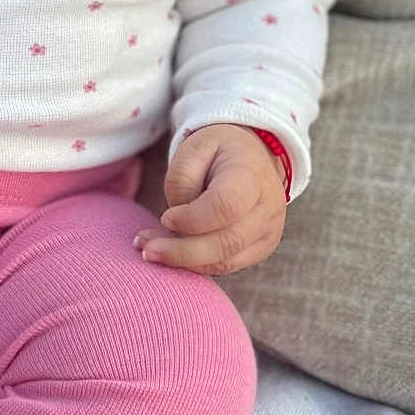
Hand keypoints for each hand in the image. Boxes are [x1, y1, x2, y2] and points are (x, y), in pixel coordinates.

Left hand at [131, 123, 288, 275]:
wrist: (250, 157)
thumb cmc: (217, 151)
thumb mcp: (193, 148)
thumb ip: (181, 183)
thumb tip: (175, 226)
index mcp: (252, 175)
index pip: (225, 207)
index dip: (191, 219)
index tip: (165, 217)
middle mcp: (267, 208)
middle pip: (226, 242)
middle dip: (181, 251)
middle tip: (145, 249)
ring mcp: (268, 232)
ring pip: (225, 261)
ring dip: (184, 262)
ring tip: (152, 251)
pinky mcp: (260, 249)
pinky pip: (226, 266)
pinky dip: (195, 265)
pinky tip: (172, 254)